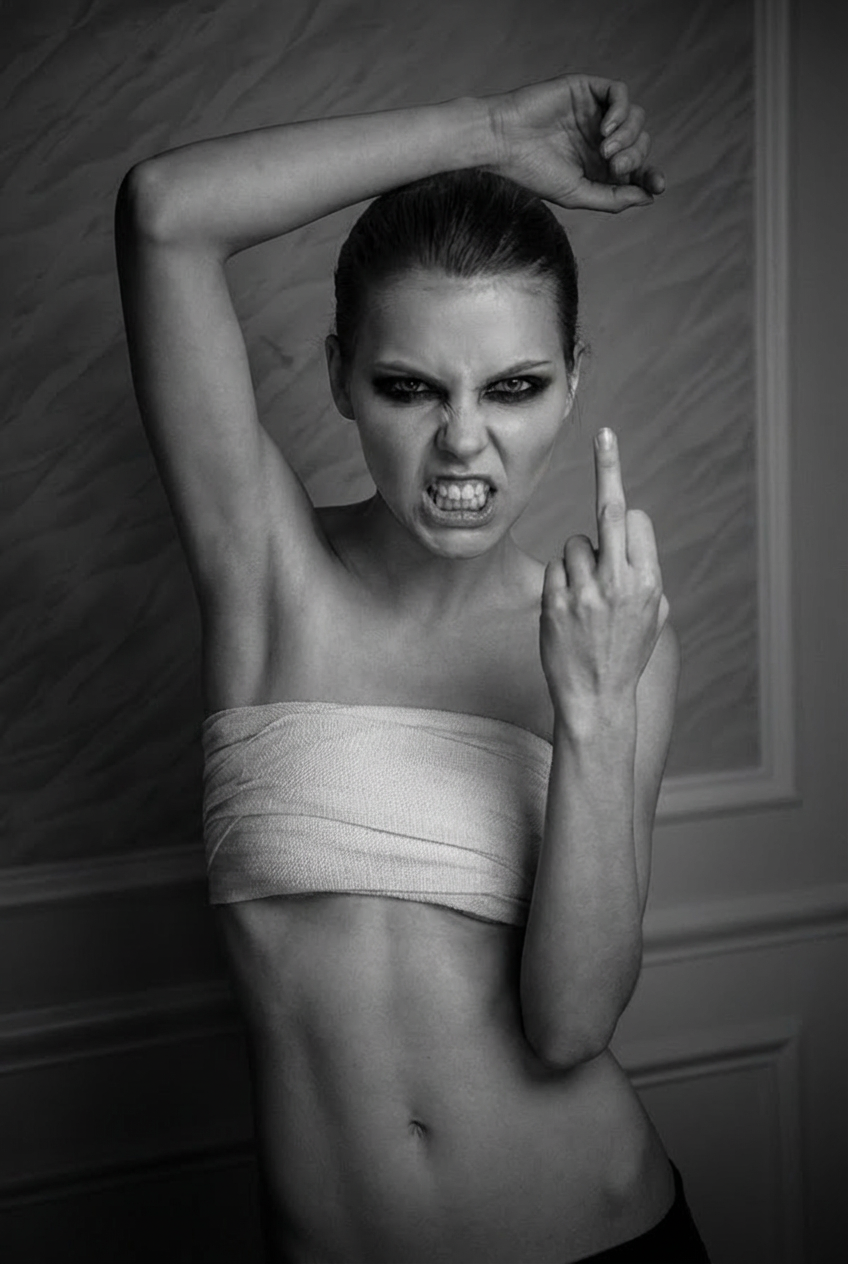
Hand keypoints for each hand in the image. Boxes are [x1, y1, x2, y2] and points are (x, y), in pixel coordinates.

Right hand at [486, 75, 664, 212]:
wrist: (502, 142)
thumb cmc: (532, 172)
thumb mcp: (577, 194)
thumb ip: (613, 199)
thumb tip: (648, 198)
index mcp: (597, 166)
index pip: (637, 169)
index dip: (650, 176)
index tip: (657, 184)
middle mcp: (599, 139)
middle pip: (640, 143)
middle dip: (635, 157)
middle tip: (614, 166)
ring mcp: (594, 113)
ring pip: (636, 118)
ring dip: (629, 136)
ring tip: (606, 150)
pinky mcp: (586, 89)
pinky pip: (619, 92)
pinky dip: (621, 111)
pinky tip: (606, 128)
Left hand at [540, 428, 668, 719]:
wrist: (597, 700)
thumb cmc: (626, 657)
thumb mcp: (653, 619)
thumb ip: (647, 579)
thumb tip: (635, 547)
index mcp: (649, 581)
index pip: (634, 520)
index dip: (626, 520)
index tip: (616, 483)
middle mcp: (619, 582)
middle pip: (610, 511)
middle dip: (610, 468)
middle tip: (605, 435)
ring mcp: (584, 592)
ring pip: (573, 545)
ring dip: (577, 563)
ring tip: (584, 602)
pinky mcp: (554, 603)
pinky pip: (555, 570)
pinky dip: (560, 583)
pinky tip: (567, 612)